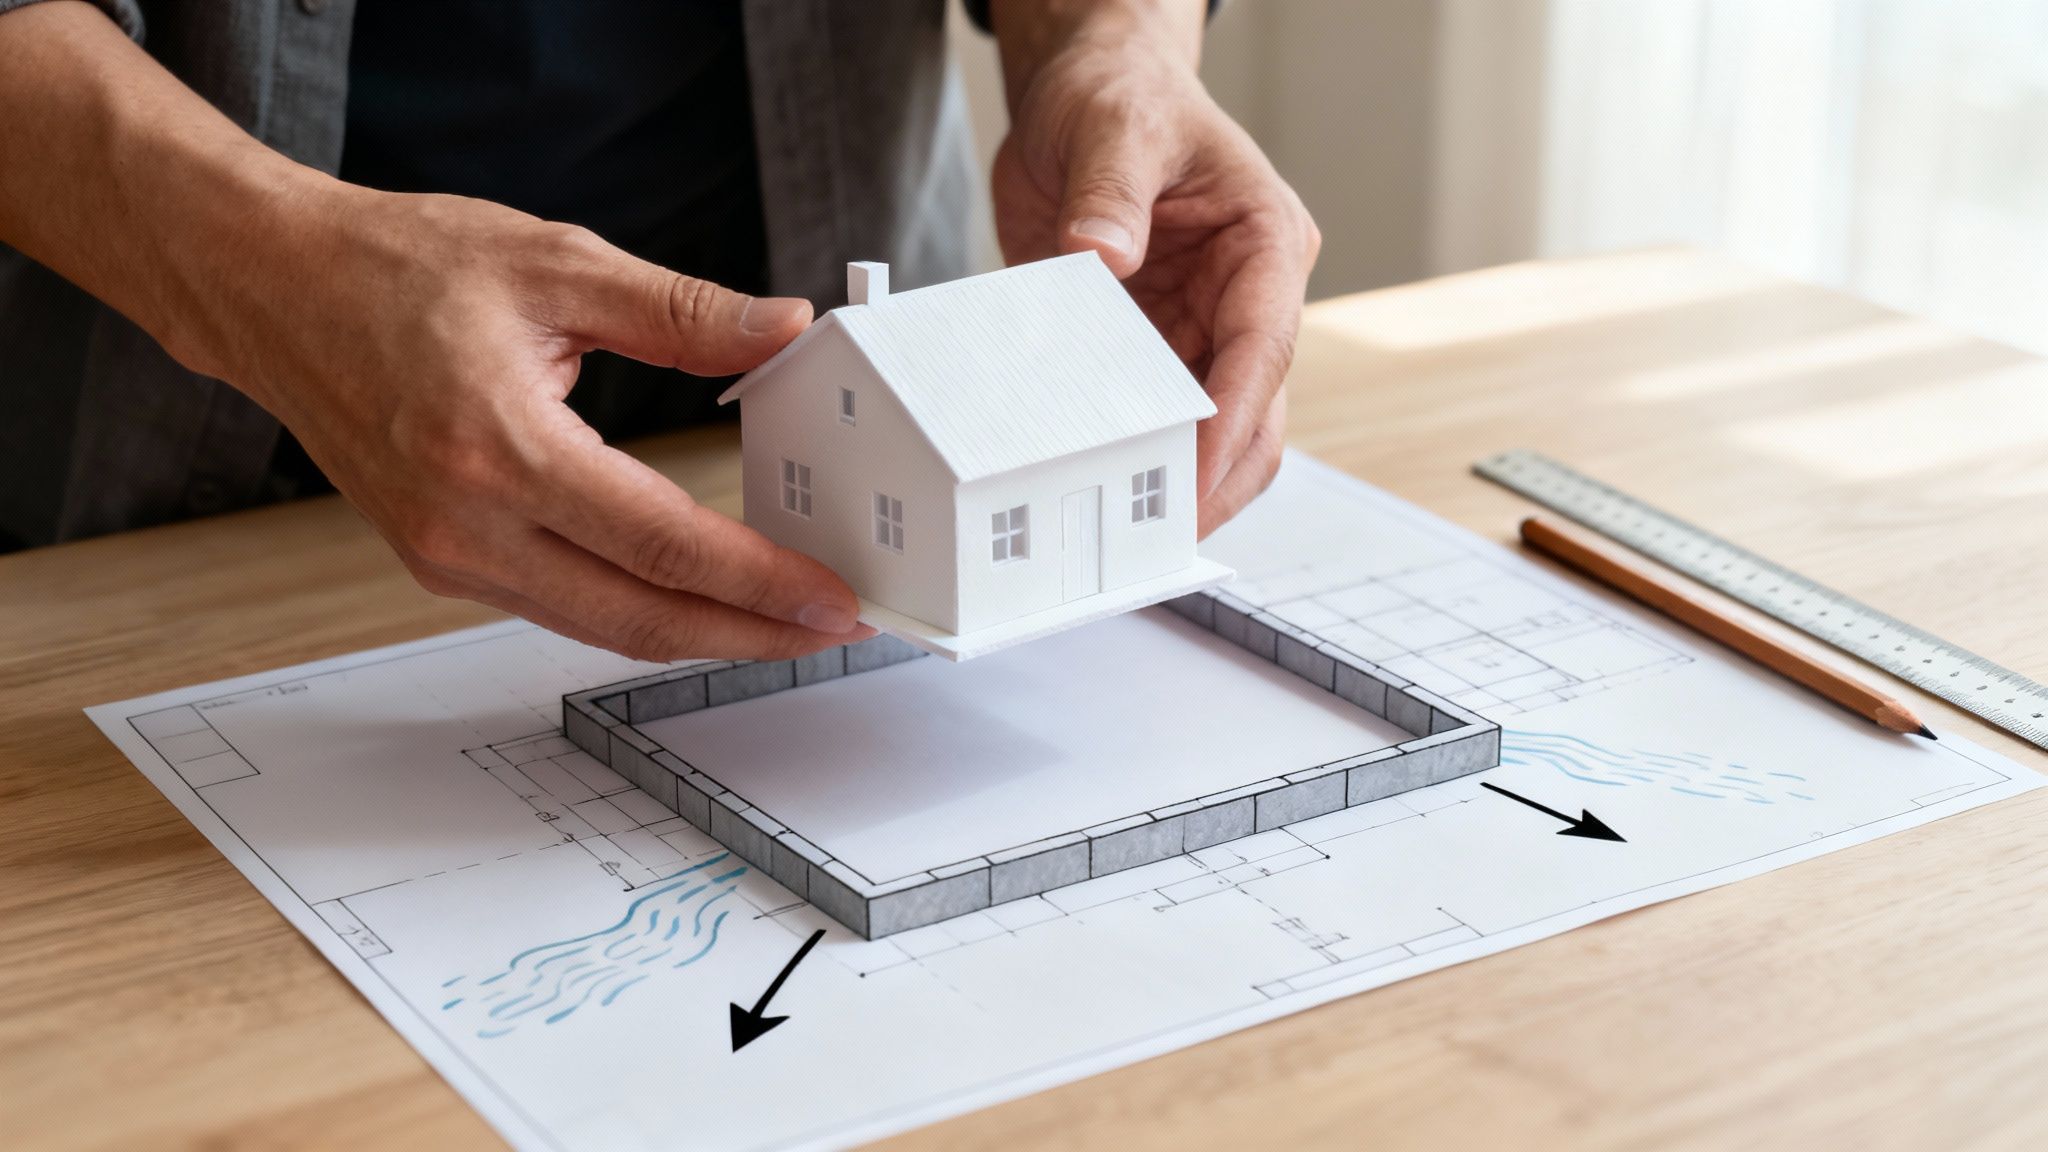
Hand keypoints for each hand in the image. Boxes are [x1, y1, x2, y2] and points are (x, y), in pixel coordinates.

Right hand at [210, 187, 873, 660]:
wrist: (274, 288)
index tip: (832, 599)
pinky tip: (692, 596)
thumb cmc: (397, 267)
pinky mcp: (437, 562)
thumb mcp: (557, 263)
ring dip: (697, 633)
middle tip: (831, 632)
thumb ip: (683, 311)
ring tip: (779, 622)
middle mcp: (466, 522)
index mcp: (502, 448)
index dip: (760, 582)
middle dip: (748, 634)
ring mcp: (444, 555)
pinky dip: (635, 610)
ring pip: (599, 627)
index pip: (663, 542)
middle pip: (640, 616)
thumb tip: (786, 328)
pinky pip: (558, 607)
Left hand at [990, 0, 1318, 536]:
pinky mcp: (1148, 345)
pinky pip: (1149, 416)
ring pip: (1212, 430)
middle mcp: (1245, 297)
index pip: (1263, 347)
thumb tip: (1105, 254)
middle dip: (1217, 478)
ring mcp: (1199, 328)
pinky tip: (1091, 485)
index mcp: (1266, 243)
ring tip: (1129, 534)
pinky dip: (1127, 454)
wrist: (1083, 89)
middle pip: (1255, 412)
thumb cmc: (1122, 95)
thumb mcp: (1115, 127)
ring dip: (1177, 481)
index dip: (1231, 421)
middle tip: (1162, 535)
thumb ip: (1111, 191)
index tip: (1194, 477)